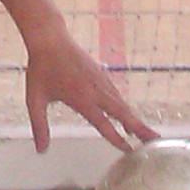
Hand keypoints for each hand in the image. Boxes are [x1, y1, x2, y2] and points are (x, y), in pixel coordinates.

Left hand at [21, 32, 156, 152]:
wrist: (50, 39)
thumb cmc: (41, 69)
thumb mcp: (35, 100)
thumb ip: (40, 126)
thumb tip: (41, 150)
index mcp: (81, 98)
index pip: (103, 123)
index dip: (116, 138)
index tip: (128, 150)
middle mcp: (96, 90)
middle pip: (123, 113)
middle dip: (140, 128)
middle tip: (155, 141)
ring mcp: (101, 81)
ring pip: (122, 103)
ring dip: (134, 118)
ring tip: (146, 133)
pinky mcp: (101, 74)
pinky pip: (117, 94)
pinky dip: (125, 107)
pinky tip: (127, 115)